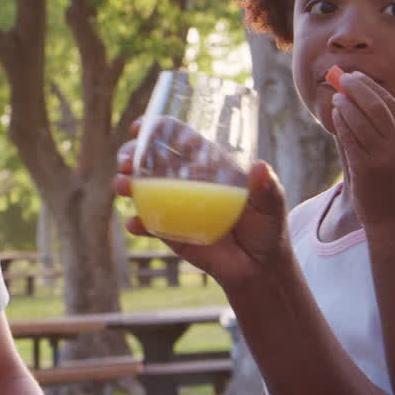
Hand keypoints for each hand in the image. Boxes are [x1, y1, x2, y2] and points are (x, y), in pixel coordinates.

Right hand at [114, 120, 289, 286]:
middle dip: (130, 154)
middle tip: (125, 163)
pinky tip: (135, 224)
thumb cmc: (266, 226)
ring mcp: (173, 205)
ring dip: (125, 183)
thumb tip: (260, 167)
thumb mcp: (272, 204)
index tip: (139, 128)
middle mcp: (184, 179)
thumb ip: (267, 188)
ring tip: (123, 188)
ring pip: (140, 187)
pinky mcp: (169, 231)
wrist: (257, 267)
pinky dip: (137, 223)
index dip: (155, 127)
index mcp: (206, 162)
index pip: (176, 136)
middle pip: (149, 158)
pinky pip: (147, 224)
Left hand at [330, 71, 394, 227]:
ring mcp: (385, 157)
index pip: (391, 103)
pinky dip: (341, 123)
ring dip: (346, 104)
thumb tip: (349, 98)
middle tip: (342, 77)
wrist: (390, 218)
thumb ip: (375, 128)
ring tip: (336, 96)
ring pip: (361, 120)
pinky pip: (350, 139)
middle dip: (358, 88)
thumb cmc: (387, 181)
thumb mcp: (391, 152)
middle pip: (377, 106)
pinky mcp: (366, 169)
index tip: (356, 75)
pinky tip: (335, 114)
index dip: (371, 86)